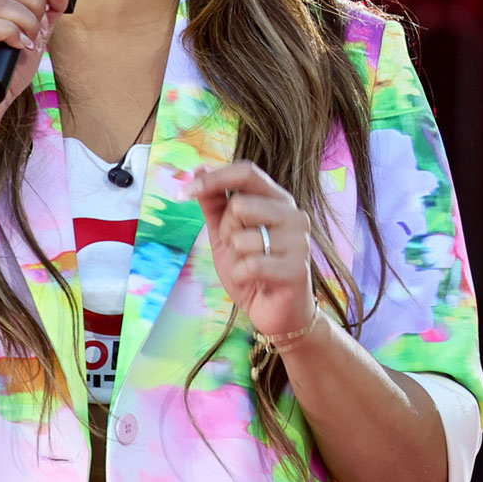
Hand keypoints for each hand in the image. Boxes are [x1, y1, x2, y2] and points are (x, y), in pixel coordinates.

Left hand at [194, 161, 315, 341]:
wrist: (276, 313)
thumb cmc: (253, 270)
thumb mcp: (225, 234)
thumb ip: (214, 203)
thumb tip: (197, 168)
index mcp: (278, 200)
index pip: (247, 172)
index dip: (214, 178)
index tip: (183, 192)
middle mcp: (294, 215)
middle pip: (240, 205)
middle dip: (227, 230)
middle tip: (237, 249)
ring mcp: (298, 241)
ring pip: (243, 238)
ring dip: (235, 257)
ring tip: (250, 266)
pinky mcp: (297, 268)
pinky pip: (249, 265)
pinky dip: (241, 275)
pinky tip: (254, 282)